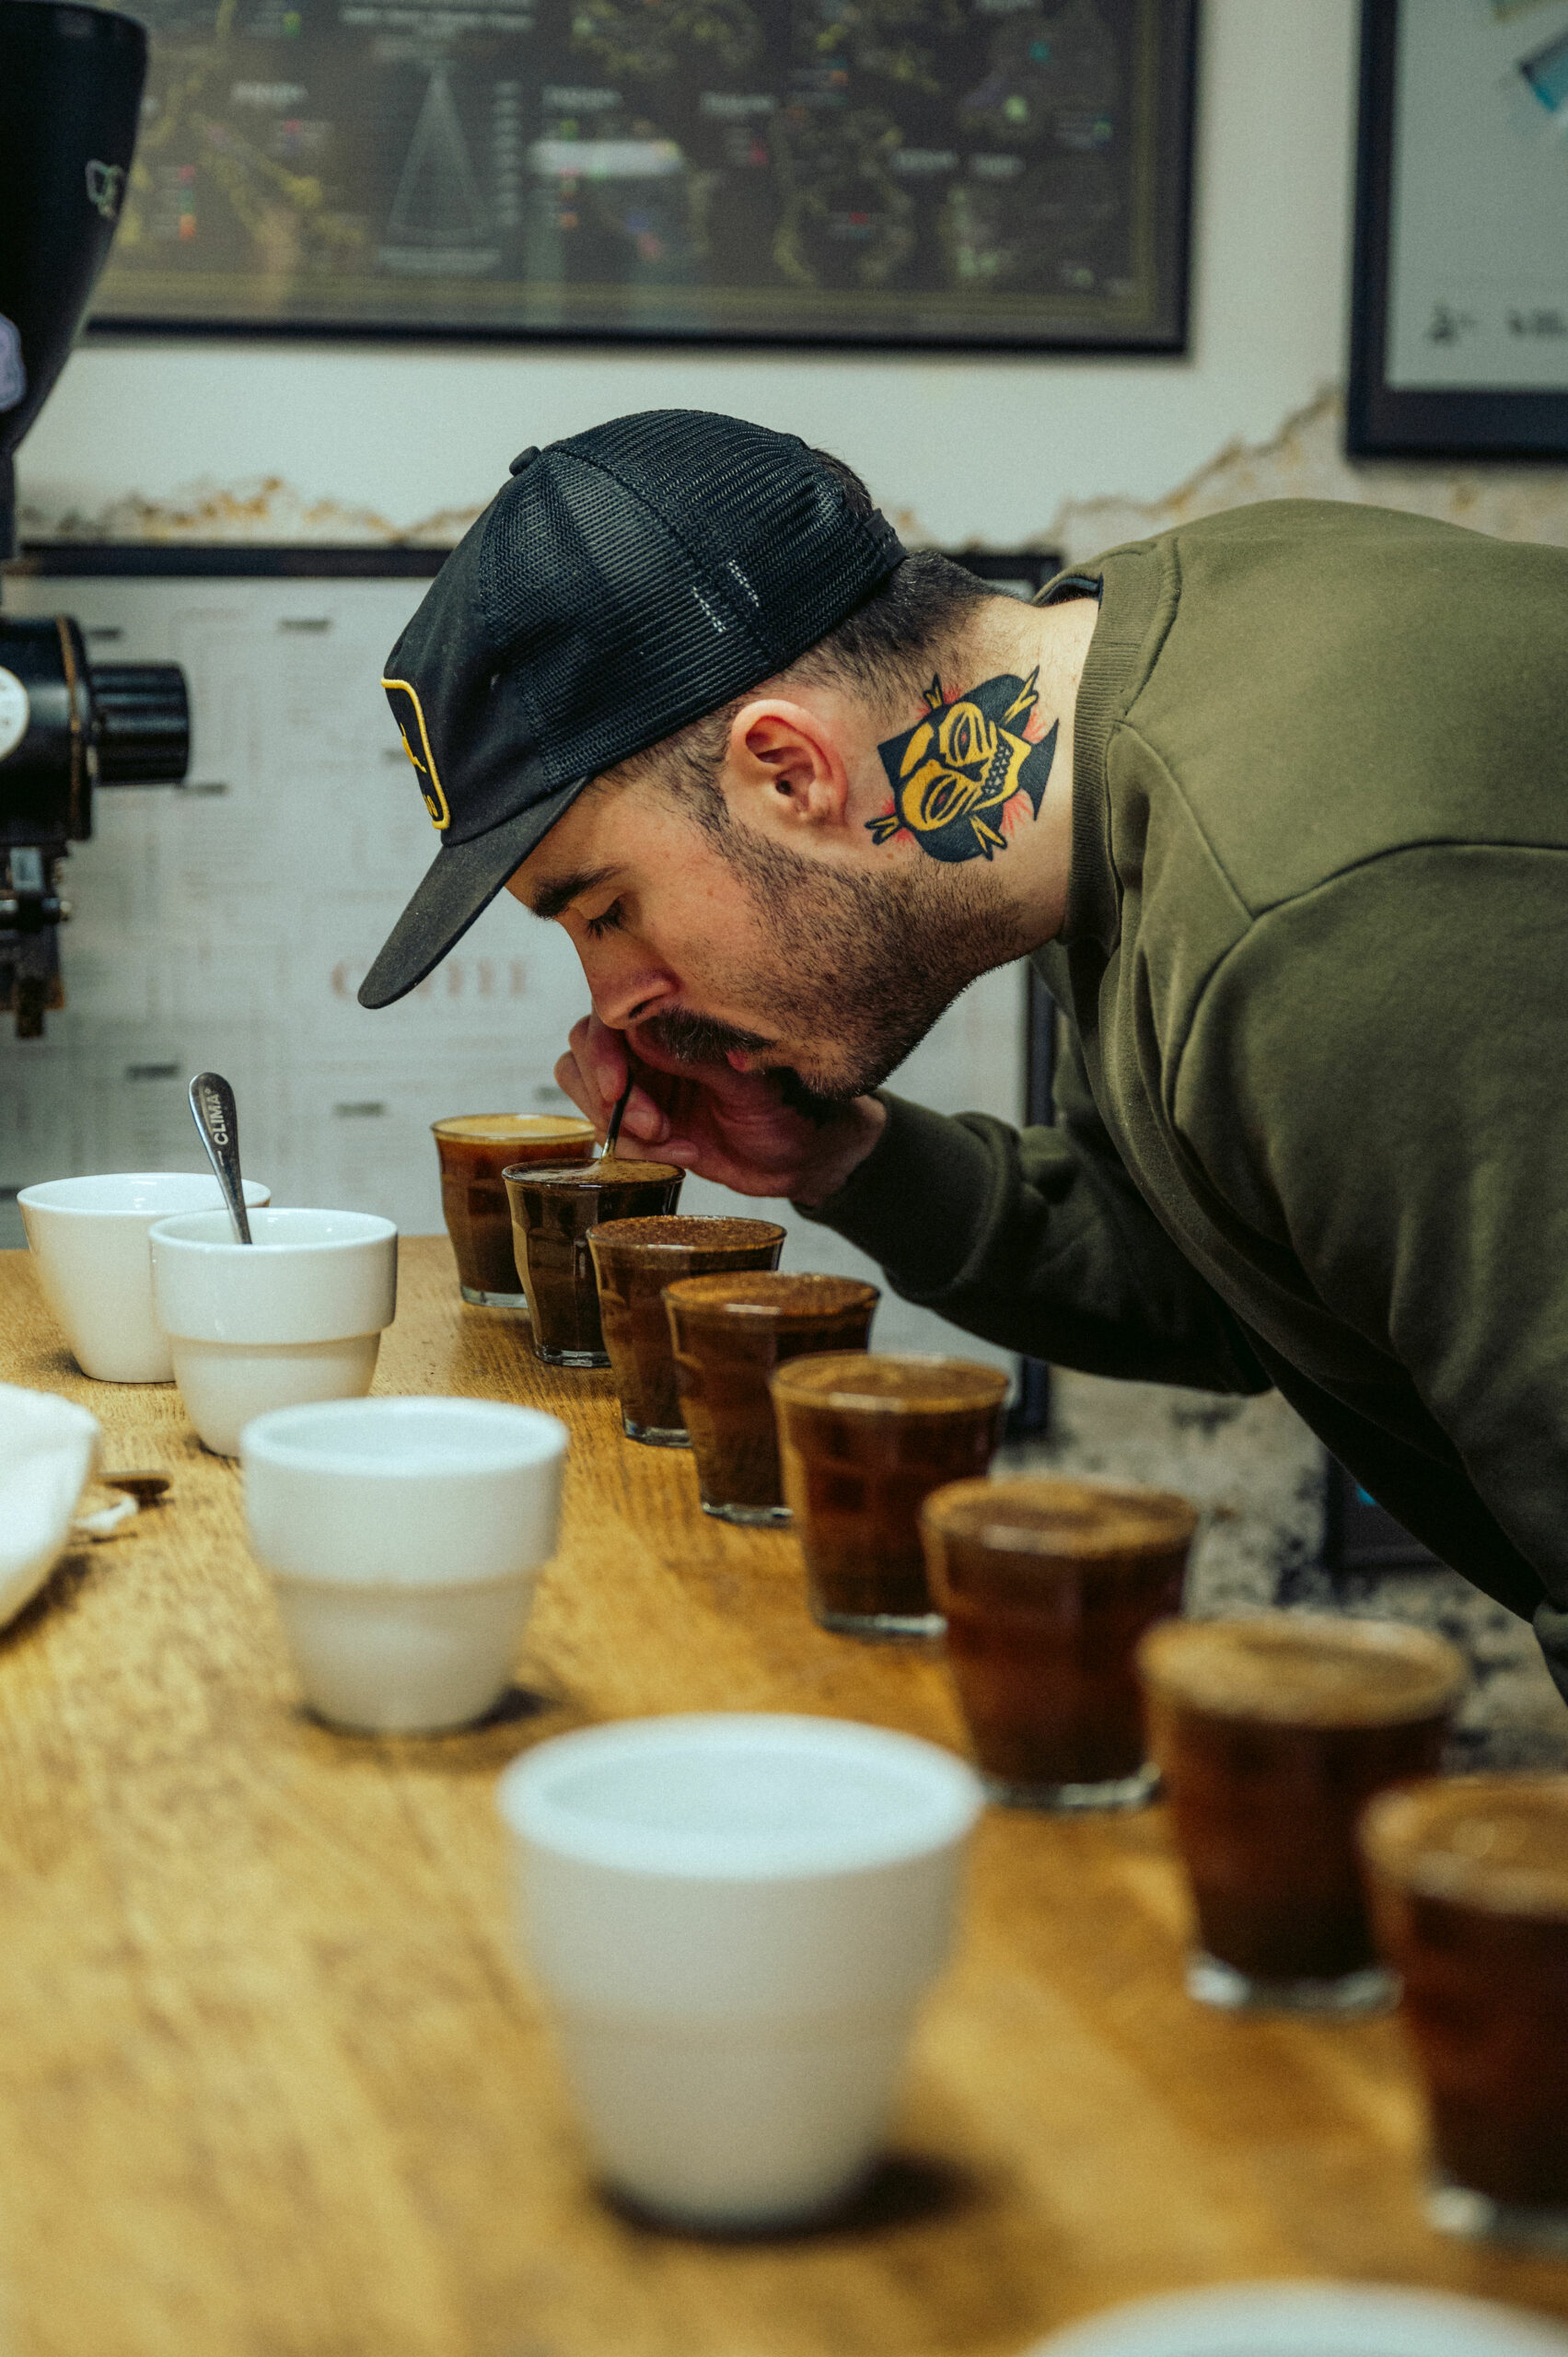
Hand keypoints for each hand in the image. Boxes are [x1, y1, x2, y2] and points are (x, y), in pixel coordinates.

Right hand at [554, 1012, 885, 1203]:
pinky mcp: (641, 1122)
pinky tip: (684, 1154)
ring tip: (672, 1141)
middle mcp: (650, 1042)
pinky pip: (609, 1131)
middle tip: (655, 1126)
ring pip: (583, 1088)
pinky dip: (636, 1150)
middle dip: (607, 1094)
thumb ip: (695, 1056)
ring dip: (620, 1124)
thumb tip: (639, 1035)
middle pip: (581, 1048)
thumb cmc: (790, 1105)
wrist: (804, 1156)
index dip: (601, 1051)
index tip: (618, 1089)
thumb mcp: (749, 1081)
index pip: (609, 1013)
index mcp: (675, 1017)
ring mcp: (641, 1080)